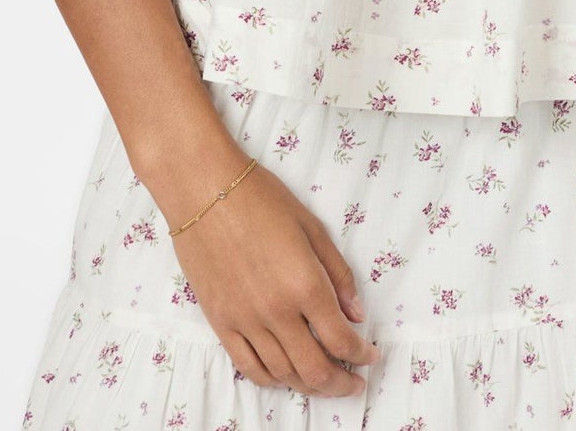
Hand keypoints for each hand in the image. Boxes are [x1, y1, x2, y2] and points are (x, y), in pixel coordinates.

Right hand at [169, 146, 381, 399]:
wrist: (204, 190)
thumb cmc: (262, 199)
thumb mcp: (312, 227)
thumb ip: (339, 274)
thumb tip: (357, 315)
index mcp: (305, 285)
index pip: (342, 340)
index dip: (362, 355)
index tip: (371, 356)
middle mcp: (277, 312)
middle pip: (315, 370)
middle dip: (341, 383)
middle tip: (353, 382)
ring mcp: (246, 322)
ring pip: (284, 375)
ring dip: (310, 385)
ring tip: (324, 380)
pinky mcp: (220, 324)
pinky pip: (249, 368)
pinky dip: (272, 380)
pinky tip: (286, 375)